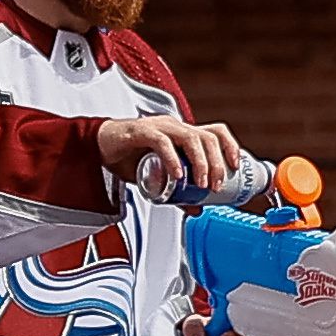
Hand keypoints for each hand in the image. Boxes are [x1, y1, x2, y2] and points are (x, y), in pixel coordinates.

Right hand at [99, 113, 241, 195]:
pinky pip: (162, 142)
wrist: (99, 149)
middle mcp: (175, 127)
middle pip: (208, 136)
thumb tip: (197, 208)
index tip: (236, 167)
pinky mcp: (141, 132)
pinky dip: (173, 159)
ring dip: (201, 162)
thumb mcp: (160, 177)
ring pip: (190, 137)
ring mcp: (159, 127)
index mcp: (183, 133)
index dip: (230, 147)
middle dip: (217, 162)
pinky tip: (177, 175)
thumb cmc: (129, 156)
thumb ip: (178, 192)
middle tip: (216, 185)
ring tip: (201, 182)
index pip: (216, 132)